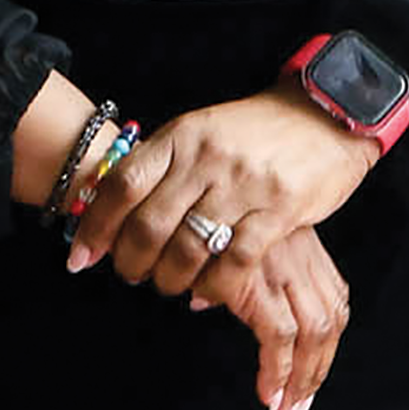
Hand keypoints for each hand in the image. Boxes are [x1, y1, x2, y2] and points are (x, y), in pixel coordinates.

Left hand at [68, 88, 374, 293]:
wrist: (328, 114)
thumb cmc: (260, 130)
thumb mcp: (204, 130)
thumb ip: (166, 163)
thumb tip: (119, 205)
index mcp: (182, 136)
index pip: (122, 185)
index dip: (94, 226)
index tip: (80, 257)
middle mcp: (207, 159)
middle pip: (149, 223)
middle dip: (130, 261)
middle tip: (130, 276)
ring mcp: (244, 185)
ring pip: (188, 247)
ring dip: (169, 278)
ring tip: (167, 286)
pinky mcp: (280, 210)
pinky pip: (236, 261)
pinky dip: (214, 286)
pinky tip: (205, 295)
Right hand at [190, 223, 351, 409]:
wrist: (177, 200)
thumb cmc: (191, 217)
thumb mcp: (219, 240)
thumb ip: (222, 271)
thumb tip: (203, 301)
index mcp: (300, 246)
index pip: (334, 300)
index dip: (326, 343)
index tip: (312, 375)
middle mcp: (300, 257)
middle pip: (332, 320)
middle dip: (319, 369)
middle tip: (299, 405)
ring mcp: (282, 270)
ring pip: (314, 333)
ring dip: (303, 379)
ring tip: (285, 408)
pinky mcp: (257, 284)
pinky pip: (280, 337)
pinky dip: (279, 371)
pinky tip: (268, 393)